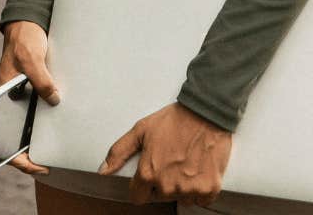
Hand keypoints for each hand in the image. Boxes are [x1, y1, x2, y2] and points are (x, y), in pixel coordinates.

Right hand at [0, 20, 59, 176]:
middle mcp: (10, 102)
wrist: (29, 25)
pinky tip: (62, 129)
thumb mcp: (32, 58)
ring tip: (57, 150)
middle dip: (30, 155)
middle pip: (16, 137)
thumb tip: (54, 100)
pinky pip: (39, 114)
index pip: (0, 137)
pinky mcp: (35, 93)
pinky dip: (48, 124)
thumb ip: (41, 79)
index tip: (33, 164)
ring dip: (41, 139)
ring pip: (29, 128)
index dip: (16, 156)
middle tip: (49, 164)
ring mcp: (23, 99)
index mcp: (1, 98)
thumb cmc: (24, 40)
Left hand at [99, 102, 232, 206]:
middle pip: (160, 196)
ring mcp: (190, 189)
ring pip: (181, 198)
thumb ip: (119, 152)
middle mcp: (168, 185)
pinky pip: (201, 200)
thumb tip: (102, 171)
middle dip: (162, 183)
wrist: (206, 113)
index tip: (149, 176)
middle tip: (171, 162)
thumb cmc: (174, 120)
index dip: (141, 187)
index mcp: (148, 173)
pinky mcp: (209, 188)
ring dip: (182, 187)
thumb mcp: (141, 130)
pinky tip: (199, 171)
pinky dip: (201, 190)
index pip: (138, 197)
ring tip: (186, 164)